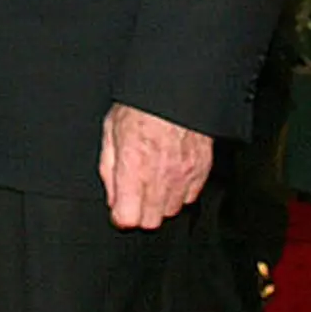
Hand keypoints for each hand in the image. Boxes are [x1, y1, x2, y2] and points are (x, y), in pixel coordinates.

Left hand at [99, 104, 212, 229]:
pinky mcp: (201, 170)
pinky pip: (190, 197)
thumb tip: (112, 198)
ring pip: (171, 211)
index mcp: (133, 168)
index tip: (120, 206)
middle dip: (140, 212)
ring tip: (155, 180)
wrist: (175, 90)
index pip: (127, 218)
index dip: (121, 214)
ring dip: (161, 202)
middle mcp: (160, 176)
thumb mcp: (111, 133)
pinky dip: (180, 190)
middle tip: (136, 194)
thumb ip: (109, 171)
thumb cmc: (141, 106)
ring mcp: (183, 175)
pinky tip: (171, 174)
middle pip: (150, 221)